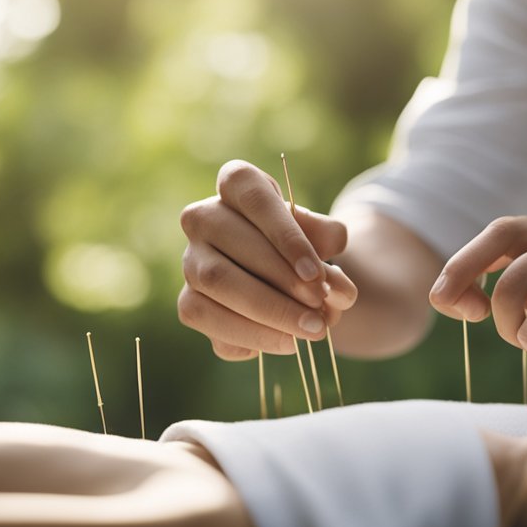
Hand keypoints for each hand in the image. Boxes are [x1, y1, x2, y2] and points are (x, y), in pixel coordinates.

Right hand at [178, 160, 357, 360]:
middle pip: (236, 244)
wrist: (283, 277)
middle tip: (321, 306)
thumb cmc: (300, 244)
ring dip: (269, 311)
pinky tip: (287, 342)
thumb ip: (332, 250)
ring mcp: (190, 260)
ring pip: (218, 282)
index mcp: (236, 184)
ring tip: (312, 330)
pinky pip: (211, 319)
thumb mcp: (321, 234)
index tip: (316, 272)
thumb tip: (338, 288)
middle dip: (283, 281)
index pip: (254, 197)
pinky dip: (252, 335)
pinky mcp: (188, 302)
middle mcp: (202, 217)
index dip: (285, 235)